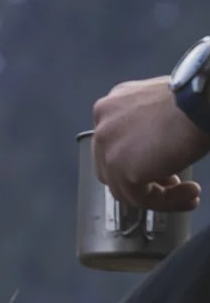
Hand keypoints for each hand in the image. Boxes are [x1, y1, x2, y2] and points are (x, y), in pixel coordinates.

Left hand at [92, 77, 209, 211]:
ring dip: (159, 195)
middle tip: (173, 183)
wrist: (200, 101)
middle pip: (112, 168)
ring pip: (125, 188)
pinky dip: (166, 202)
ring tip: (188, 194)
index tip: (165, 169)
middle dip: (143, 181)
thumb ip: (146, 127)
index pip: (115, 145)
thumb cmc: (192, 100)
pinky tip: (190, 194)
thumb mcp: (159, 107)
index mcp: (112, 106)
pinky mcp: (121, 167)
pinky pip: (140, 198)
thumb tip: (155, 152)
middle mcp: (103, 122)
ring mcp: (107, 146)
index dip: (140, 162)